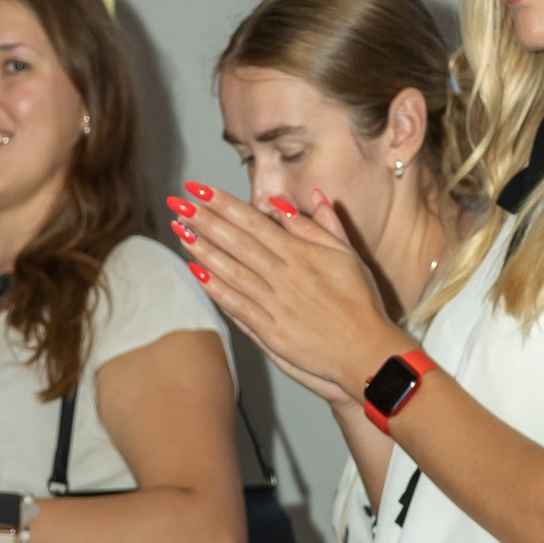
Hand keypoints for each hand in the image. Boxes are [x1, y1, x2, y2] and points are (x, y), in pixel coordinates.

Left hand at [175, 183, 395, 411]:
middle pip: (237, 241)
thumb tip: (303, 200)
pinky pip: (237, 306)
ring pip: (232, 271)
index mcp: (301, 254)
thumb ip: (322, 227)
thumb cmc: (361, 304)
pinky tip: (197, 273)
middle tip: (177, 203)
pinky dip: (216, 289)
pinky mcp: (271, 332)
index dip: (224, 204)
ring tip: (179, 231)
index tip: (200, 190)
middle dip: (205, 219)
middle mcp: (284, 276)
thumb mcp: (348, 255)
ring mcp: (275, 305)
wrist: (366, 352)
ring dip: (203, 250)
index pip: (254, 222)